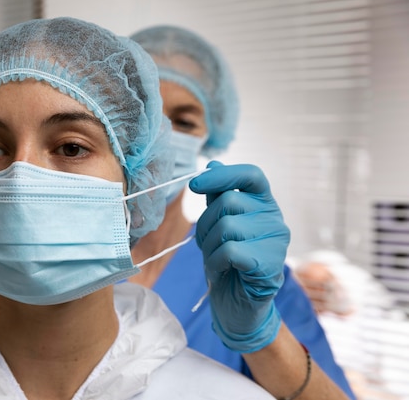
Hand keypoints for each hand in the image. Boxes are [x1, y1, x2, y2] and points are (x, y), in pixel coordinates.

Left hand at [189, 161, 289, 352]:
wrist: (238, 306)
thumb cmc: (228, 263)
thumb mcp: (218, 226)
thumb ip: (218, 197)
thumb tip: (213, 164)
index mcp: (264, 204)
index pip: (251, 174)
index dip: (223, 175)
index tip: (195, 184)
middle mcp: (275, 218)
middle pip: (229, 202)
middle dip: (205, 224)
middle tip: (207, 245)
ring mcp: (277, 242)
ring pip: (227, 227)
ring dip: (209, 247)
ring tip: (217, 261)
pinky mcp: (270, 264)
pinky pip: (229, 251)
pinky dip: (215, 262)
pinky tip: (221, 271)